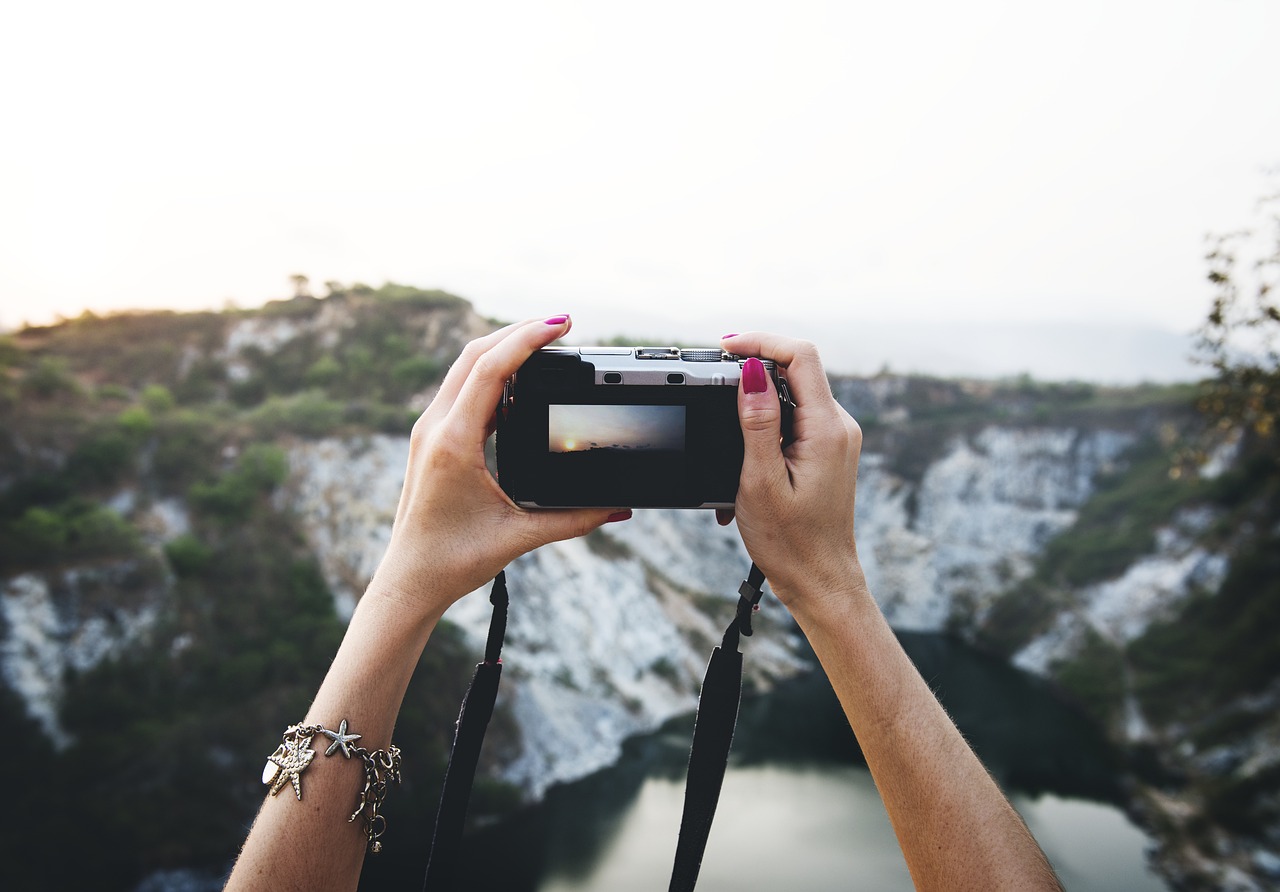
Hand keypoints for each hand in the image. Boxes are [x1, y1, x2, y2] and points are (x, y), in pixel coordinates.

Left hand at [369, 316, 628, 616]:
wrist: (408, 580)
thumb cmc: (453, 560)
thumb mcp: (520, 537)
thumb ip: (574, 520)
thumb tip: (618, 508)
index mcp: (454, 443)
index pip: (491, 369)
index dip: (527, 339)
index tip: (561, 324)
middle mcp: (435, 428)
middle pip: (475, 355)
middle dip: (518, 332)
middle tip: (561, 323)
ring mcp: (429, 431)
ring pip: (464, 368)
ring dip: (502, 348)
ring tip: (542, 342)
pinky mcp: (431, 439)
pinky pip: (460, 389)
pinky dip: (489, 373)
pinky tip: (517, 380)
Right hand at [718, 333, 863, 607]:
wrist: (820, 581)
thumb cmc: (790, 543)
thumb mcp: (760, 480)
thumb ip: (757, 422)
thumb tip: (752, 371)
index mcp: (827, 429)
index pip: (800, 355)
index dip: (761, 341)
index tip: (724, 347)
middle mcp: (839, 426)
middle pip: (796, 369)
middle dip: (752, 370)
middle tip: (712, 383)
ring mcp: (836, 438)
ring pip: (792, 394)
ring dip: (755, 405)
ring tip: (726, 442)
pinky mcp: (828, 450)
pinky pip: (795, 420)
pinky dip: (765, 428)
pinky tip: (743, 461)